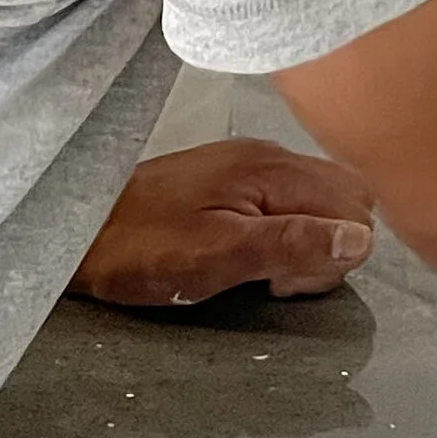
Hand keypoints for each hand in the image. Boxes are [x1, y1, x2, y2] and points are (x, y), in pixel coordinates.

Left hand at [72, 139, 377, 308]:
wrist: (76, 229)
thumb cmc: (140, 249)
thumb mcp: (216, 258)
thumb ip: (290, 245)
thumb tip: (360, 242)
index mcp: (271, 170)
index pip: (354, 209)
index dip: (333, 256)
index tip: (283, 281)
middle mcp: (270, 156)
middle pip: (348, 198)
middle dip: (328, 247)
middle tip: (273, 279)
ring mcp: (253, 163)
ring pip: (324, 200)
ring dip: (308, 241)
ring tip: (258, 269)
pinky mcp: (235, 175)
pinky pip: (293, 198)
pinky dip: (286, 230)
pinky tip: (248, 252)